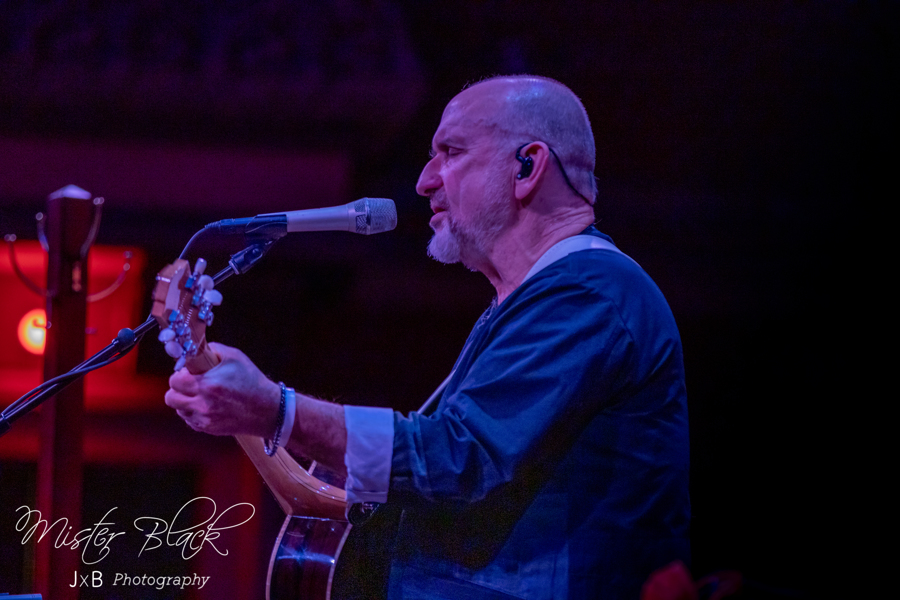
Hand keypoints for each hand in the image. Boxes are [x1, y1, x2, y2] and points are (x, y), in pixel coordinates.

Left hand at [165, 342, 281, 436]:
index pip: (174, 380)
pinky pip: (190, 420)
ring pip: (179, 409)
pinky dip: (194, 412)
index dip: (180, 374)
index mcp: (207, 384)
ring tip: (200, 395)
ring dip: (185, 401)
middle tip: (190, 384)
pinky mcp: (208, 429)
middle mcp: (203, 404)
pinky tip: (208, 405)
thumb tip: (195, 350)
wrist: (267, 410)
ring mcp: (204, 419)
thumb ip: (211, 349)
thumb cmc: (252, 381)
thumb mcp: (235, 357)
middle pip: (170, 398)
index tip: (189, 372)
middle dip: (178, 388)